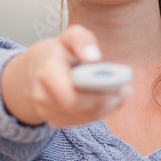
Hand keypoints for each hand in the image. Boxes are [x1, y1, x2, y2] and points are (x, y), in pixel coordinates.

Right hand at [0, 24, 133, 127]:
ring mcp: (47, 112)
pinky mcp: (55, 121)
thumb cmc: (57, 53)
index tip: (121, 86)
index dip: (99, 96)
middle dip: (107, 102)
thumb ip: (82, 40)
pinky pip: (82, 122)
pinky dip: (98, 112)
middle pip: (82, 110)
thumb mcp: (69, 38)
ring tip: (120, 94)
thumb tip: (94, 57)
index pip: (73, 98)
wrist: (34, 71)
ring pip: (85, 118)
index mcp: (47, 74)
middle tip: (126, 91)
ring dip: (107, 108)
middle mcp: (43, 96)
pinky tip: (106, 100)